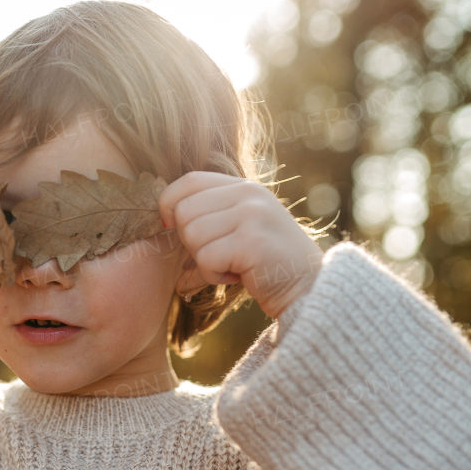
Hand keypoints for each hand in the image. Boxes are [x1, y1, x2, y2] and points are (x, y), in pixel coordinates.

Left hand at [157, 172, 323, 318]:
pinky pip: (206, 259)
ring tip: (232, 265)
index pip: (188, 181)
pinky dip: (215, 275)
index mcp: (244, 187)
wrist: (308, 288)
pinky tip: (239, 276)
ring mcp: (252, 215)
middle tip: (219, 255)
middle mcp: (248, 195)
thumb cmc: (266, 263)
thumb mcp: (240, 228)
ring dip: (205, 261)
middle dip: (192, 242)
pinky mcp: (252, 242)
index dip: (169, 203)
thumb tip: (162, 220)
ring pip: (192, 236)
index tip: (170, 225)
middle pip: (184, 212)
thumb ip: (210, 216)